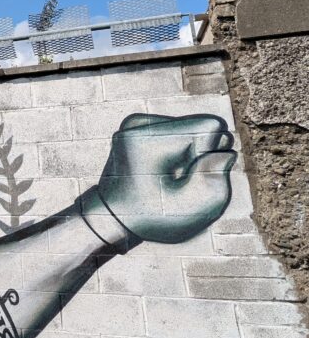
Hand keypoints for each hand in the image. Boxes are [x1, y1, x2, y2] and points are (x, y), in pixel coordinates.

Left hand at [95, 113, 235, 242]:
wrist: (113, 215)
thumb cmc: (152, 216)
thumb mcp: (189, 210)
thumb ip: (216, 180)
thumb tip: (224, 152)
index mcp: (147, 140)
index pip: (210, 127)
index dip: (212, 155)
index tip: (187, 178)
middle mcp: (138, 123)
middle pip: (201, 124)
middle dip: (202, 153)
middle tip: (178, 180)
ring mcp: (136, 121)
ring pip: (190, 126)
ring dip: (190, 152)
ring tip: (169, 176)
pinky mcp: (139, 124)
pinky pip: (177, 129)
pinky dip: (178, 149)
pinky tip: (163, 168)